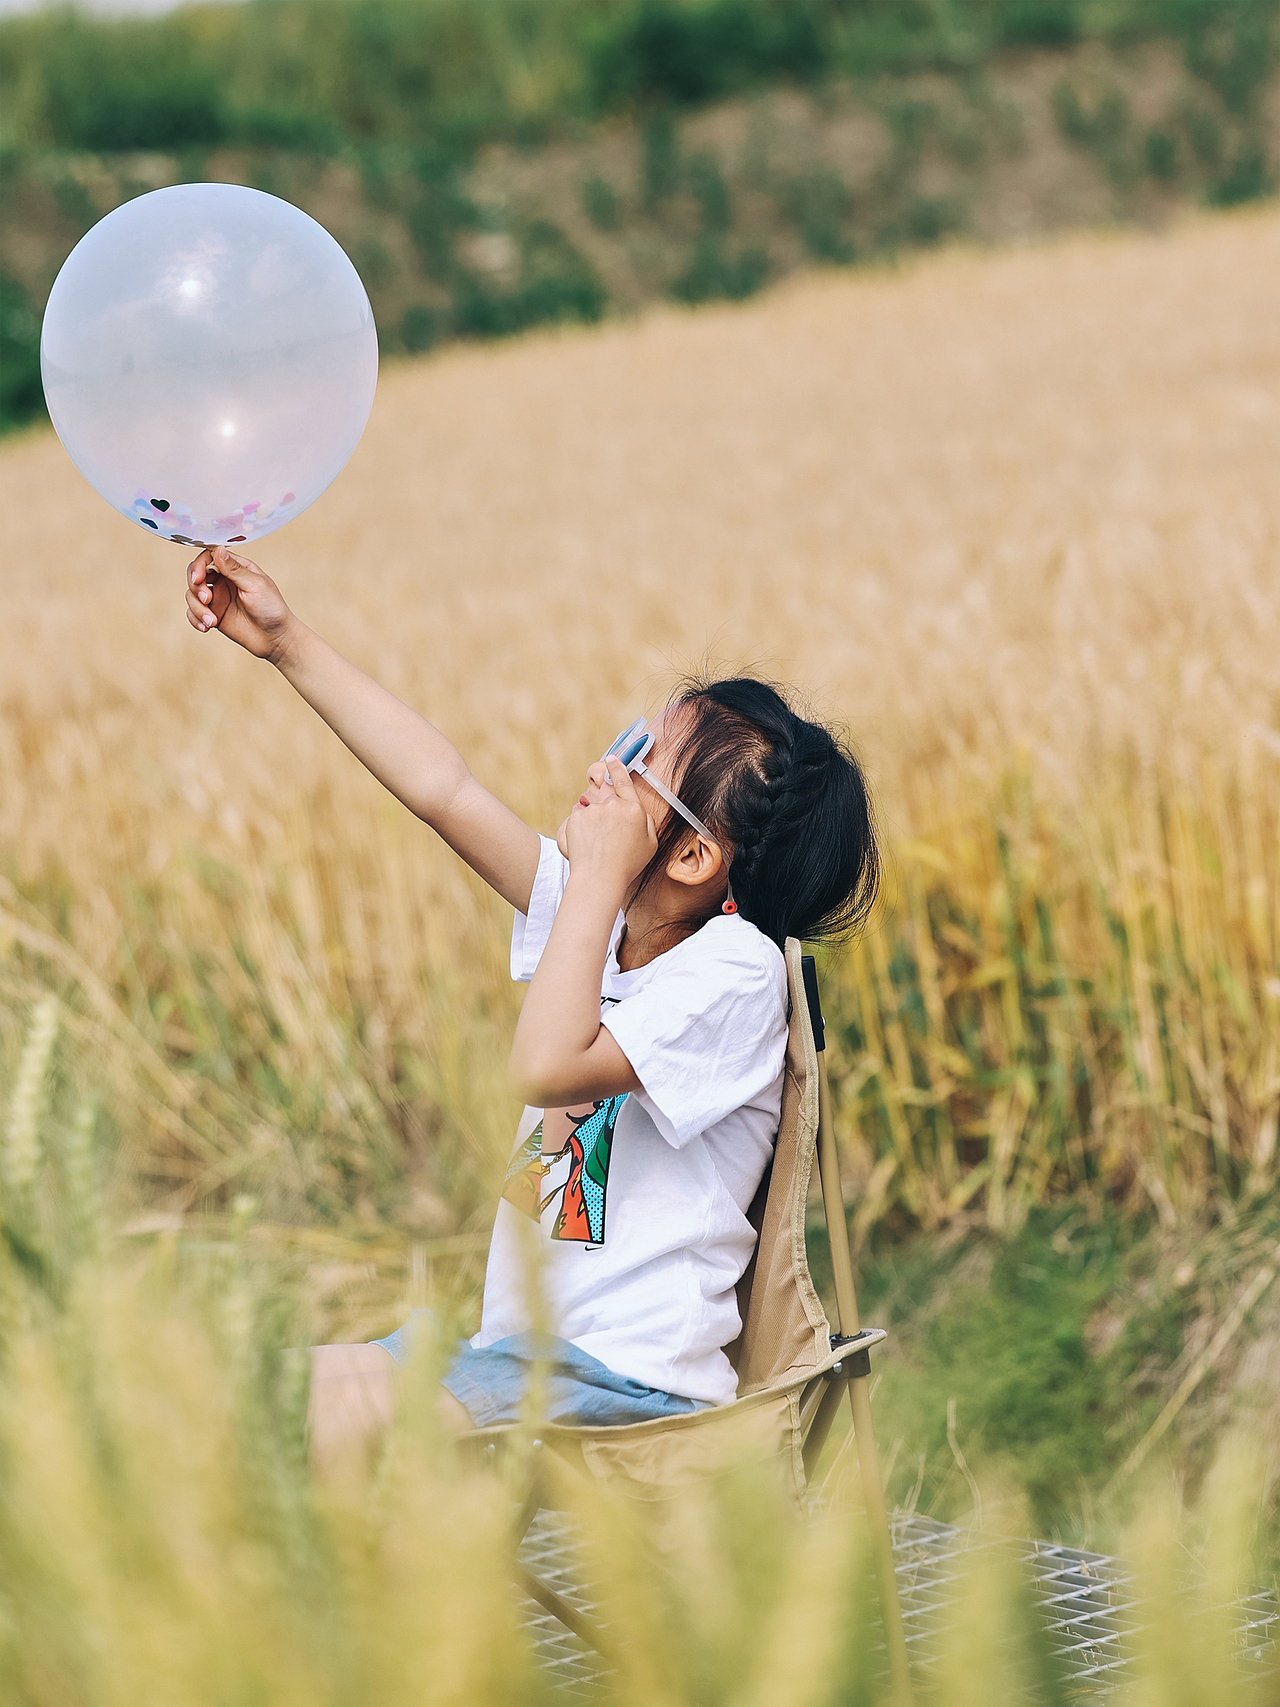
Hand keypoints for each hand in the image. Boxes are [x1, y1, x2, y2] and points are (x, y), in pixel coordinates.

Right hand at [184, 546, 296, 663]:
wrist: (276, 639)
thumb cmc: (272, 609)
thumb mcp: (255, 585)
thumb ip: (234, 569)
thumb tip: (218, 549)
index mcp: (236, 568)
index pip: (209, 557)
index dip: (199, 565)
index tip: (199, 578)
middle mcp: (224, 581)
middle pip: (195, 574)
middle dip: (195, 586)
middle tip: (206, 599)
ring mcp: (218, 598)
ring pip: (192, 595)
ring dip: (197, 607)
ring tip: (211, 621)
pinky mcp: (213, 615)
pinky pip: (193, 613)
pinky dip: (195, 619)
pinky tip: (206, 627)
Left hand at [563, 756, 656, 890]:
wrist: (599, 878)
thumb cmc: (627, 865)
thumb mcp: (650, 844)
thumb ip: (647, 822)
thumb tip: (639, 812)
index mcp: (633, 809)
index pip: (624, 781)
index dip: (617, 768)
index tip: (612, 759)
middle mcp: (612, 805)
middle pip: (606, 800)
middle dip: (605, 814)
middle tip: (607, 836)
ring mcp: (592, 810)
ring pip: (590, 811)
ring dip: (592, 823)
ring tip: (597, 846)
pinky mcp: (575, 819)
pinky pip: (577, 820)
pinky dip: (578, 831)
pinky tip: (584, 846)